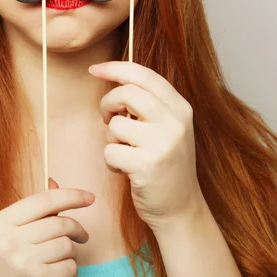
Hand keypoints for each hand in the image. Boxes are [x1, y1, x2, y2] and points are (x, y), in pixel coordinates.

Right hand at [0, 178, 94, 276]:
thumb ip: (30, 212)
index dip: (71, 195)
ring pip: (67, 245)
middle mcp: (9, 241)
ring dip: (71, 253)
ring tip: (59, 262)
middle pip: (59, 223)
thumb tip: (55, 182)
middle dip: (77, 229)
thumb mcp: (3, 236)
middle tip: (82, 236)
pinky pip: (70, 268)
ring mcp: (24, 263)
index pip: (43, 200)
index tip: (89, 197)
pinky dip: (70, 273)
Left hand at [89, 61, 205, 231]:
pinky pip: (110, 151)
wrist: (181, 209)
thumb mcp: (167, 128)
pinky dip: (111, 161)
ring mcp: (163, 144)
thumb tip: (115, 79)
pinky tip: (125, 170)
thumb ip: (149, 104)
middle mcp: (175, 122)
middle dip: (108, 104)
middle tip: (107, 119)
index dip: (115, 68)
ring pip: (115, 124)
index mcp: (180, 108)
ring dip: (110, 139)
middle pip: (127, 93)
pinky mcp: (147, 166)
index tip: (95, 69)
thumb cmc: (165, 164)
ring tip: (125, 153)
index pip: (144, 75)